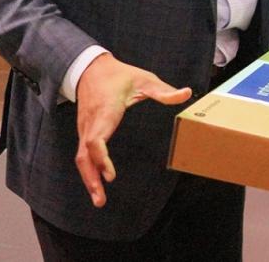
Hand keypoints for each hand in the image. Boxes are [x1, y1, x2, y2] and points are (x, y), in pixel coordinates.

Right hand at [75, 53, 191, 207]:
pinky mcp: (83, 131)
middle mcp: (91, 123)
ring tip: (99, 199)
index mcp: (106, 111)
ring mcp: (84, 128)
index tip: (110, 175)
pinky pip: (83, 154)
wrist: (91, 68)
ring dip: (88, 179)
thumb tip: (187, 93)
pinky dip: (88, 170)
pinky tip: (96, 183)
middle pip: (84, 156)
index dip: (101, 159)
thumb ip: (164, 90)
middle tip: (101, 200)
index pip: (96, 140)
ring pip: (81, 157)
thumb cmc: (121, 75)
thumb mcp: (145, 79)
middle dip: (91, 179)